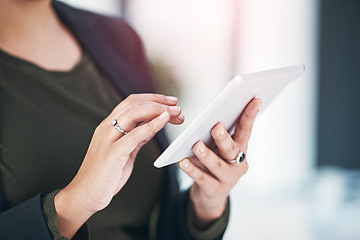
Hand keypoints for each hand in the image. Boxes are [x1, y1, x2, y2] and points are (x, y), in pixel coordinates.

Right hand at [54, 94, 183, 238]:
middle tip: (177, 107)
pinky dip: (151, 125)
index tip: (170, 102)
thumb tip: (153, 125)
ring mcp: (108, 139)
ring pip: (133, 113)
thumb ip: (136, 137)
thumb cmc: (105, 175)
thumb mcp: (125, 151)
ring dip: (157, 110)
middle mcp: (107, 128)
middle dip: (158, 102)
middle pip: (133, 104)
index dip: (153, 99)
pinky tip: (164, 120)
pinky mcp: (112, 153)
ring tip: (175, 113)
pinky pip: (134, 134)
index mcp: (108, 127)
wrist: (85, 195)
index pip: (131, 103)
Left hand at [179, 98, 261, 229]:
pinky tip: (182, 162)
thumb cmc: (214, 163)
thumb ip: (217, 135)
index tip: (254, 100)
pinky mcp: (215, 190)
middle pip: (232, 149)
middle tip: (216, 127)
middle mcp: (238, 163)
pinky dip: (192, 169)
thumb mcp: (218, 149)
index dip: (250, 115)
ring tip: (196, 145)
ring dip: (206, 154)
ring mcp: (229, 179)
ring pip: (217, 165)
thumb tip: (210, 117)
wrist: (211, 195)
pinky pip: (202, 178)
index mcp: (241, 148)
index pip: (246, 130)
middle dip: (224, 138)